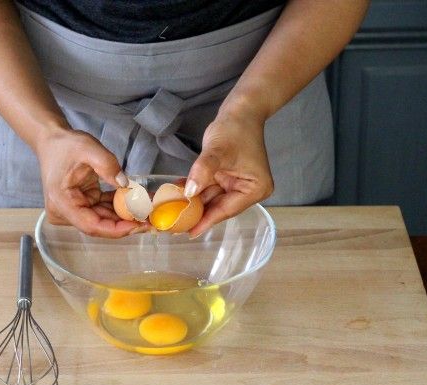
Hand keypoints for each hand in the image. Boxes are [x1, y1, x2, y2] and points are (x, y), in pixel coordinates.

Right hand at [35, 127, 146, 237]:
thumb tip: (126, 185)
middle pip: (100, 225)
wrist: (52, 141)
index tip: (138, 224)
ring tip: (149, 208)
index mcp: (62, 203)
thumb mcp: (88, 148)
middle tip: (152, 217)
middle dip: (127, 222)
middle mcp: (65, 213)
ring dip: (126, 215)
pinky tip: (138, 202)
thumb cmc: (65, 145)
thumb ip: (107, 165)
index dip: (117, 229)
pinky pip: (103, 210)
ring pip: (104, 219)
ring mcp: (73, 211)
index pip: (92, 226)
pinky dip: (120, 206)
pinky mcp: (82, 206)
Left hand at [184, 111, 273, 237]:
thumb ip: (203, 172)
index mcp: (255, 189)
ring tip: (171, 212)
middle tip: (174, 225)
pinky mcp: (227, 177)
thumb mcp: (218, 151)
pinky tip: (176, 194)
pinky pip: (208, 188)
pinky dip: (194, 190)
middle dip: (197, 214)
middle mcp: (248, 190)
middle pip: (219, 207)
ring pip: (211, 199)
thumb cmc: (235, 128)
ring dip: (192, 203)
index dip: (207, 221)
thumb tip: (188, 192)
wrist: (240, 109)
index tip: (189, 233)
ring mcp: (237, 184)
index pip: (227, 209)